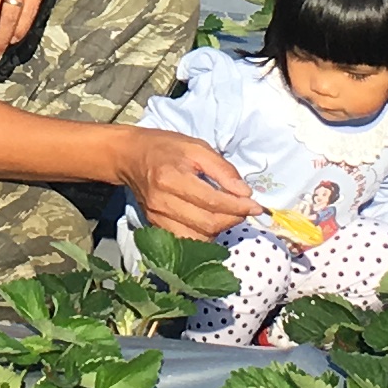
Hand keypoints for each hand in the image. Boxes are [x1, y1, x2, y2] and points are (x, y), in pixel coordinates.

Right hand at [120, 128, 257, 241]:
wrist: (130, 156)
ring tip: (226, 214)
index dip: (238, 207)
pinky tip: (209, 221)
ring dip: (219, 229)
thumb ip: (223, 169)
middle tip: (244, 209)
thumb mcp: (197, 147)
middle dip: (233, 219)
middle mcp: (162, 201)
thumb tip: (245, 194)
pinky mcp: (155, 226)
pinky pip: (186, 240)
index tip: (257, 207)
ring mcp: (157, 217)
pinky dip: (204, 235)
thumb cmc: (165, 147)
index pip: (212, 201)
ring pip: (198, 237)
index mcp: (172, 177)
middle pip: (207, 223)